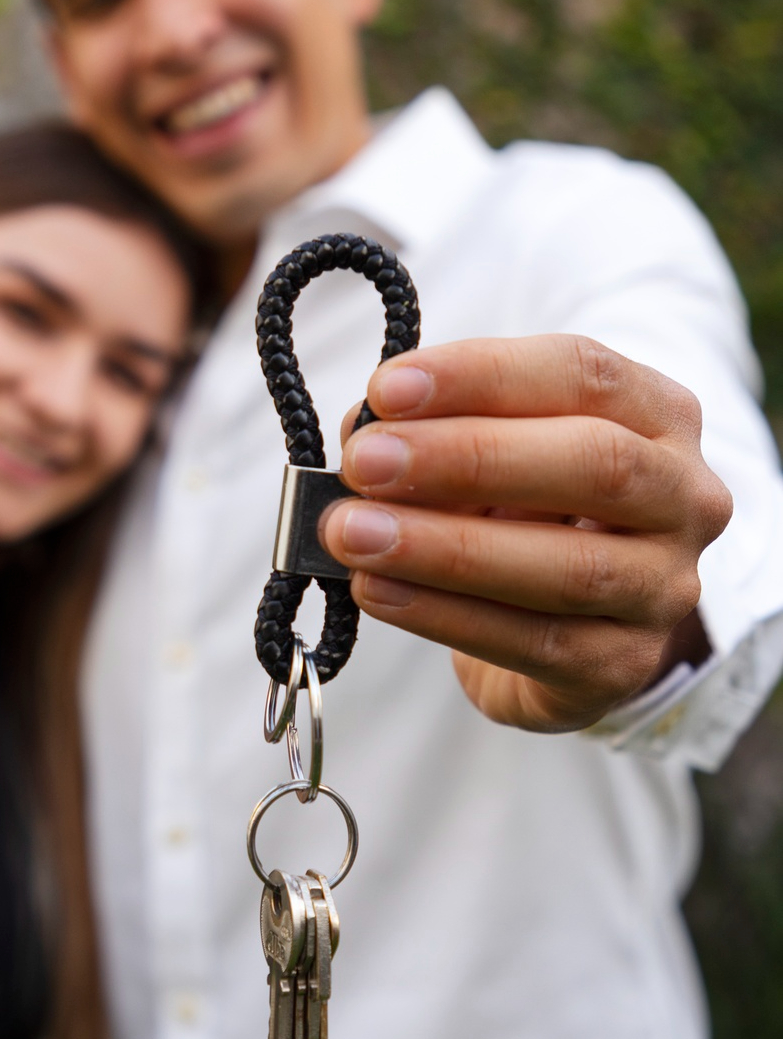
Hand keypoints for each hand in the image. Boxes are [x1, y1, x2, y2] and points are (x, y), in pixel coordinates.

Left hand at [320, 334, 731, 732]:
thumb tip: (364, 432)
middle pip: (594, 463)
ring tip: (353, 534)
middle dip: (467, 458)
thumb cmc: (525, 518)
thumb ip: (436, 432)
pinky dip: (443, 615)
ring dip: (444, 549)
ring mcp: (664, 588)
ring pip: (567, 568)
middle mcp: (684, 498)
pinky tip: (378, 591)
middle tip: (365, 463)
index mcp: (658, 416)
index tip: (387, 389)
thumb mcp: (492, 457)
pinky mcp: (622, 665)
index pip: (583, 373)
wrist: (565, 638)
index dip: (482, 375)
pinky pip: (533, 642)